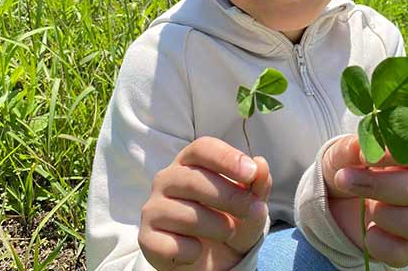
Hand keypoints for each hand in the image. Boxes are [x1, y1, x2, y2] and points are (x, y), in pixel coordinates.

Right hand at [138, 136, 271, 270]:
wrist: (209, 262)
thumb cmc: (227, 222)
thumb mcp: (250, 206)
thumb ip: (257, 186)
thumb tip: (261, 165)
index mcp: (190, 162)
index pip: (202, 148)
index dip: (227, 157)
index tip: (251, 172)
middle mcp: (166, 179)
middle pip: (195, 180)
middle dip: (231, 197)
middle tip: (253, 211)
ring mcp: (153, 208)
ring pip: (187, 214)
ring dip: (218, 227)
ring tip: (227, 232)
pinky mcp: (146, 238)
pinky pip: (174, 244)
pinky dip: (194, 251)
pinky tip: (197, 250)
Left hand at [322, 134, 407, 267]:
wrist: (336, 203)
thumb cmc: (348, 169)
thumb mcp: (341, 156)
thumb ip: (348, 150)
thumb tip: (358, 146)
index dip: (394, 155)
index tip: (364, 157)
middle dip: (381, 186)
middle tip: (345, 180)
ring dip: (386, 216)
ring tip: (365, 209)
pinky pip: (405, 252)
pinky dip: (383, 245)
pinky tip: (367, 233)